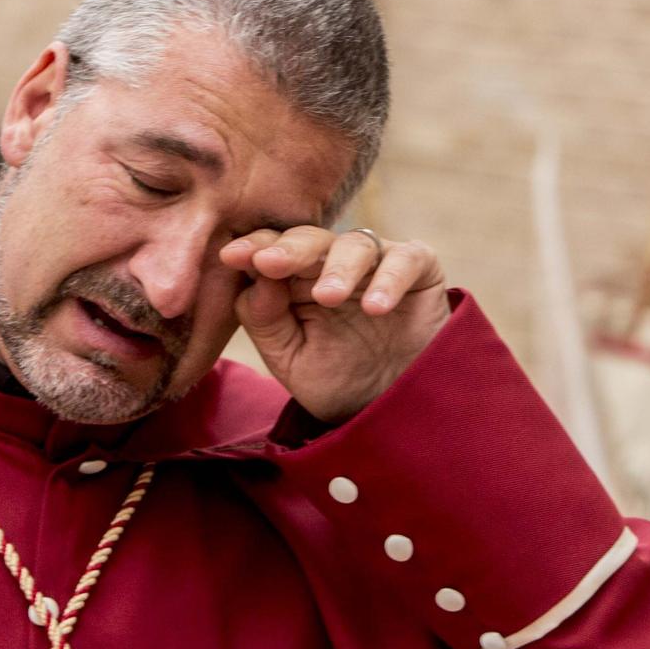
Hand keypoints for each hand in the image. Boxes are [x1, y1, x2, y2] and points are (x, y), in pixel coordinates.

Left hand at [220, 225, 449, 422]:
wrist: (394, 408)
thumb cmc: (338, 381)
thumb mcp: (290, 360)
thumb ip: (266, 321)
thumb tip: (256, 277)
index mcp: (296, 278)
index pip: (271, 251)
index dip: (253, 249)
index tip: (231, 257)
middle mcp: (334, 262)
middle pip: (309, 240)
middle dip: (288, 249)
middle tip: (270, 262)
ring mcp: (376, 262)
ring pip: (355, 245)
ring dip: (338, 268)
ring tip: (327, 297)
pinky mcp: (418, 267)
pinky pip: (405, 259)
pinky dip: (389, 279)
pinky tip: (375, 307)